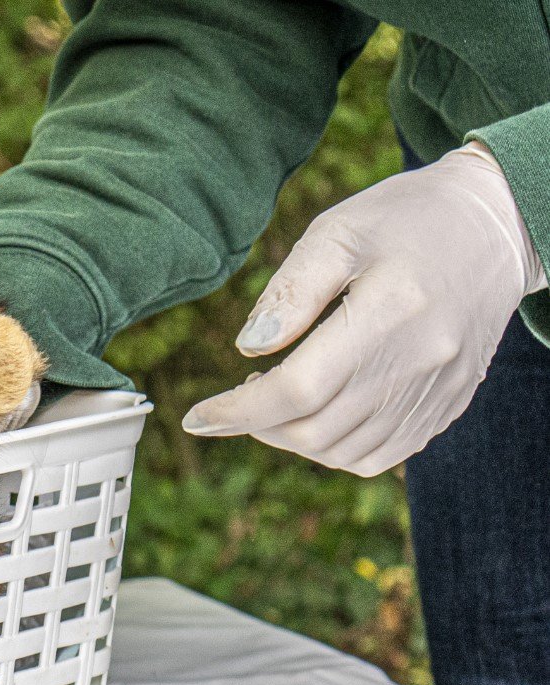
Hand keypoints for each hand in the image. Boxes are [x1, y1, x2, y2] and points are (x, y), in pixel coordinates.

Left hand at [182, 142, 546, 475]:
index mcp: (391, 312)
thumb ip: (290, 291)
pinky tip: (319, 414)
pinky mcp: (449, 405)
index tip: (197, 417)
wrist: (497, 227)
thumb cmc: (406, 220)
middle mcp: (421, 362)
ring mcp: (439, 391)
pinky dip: (334, 448)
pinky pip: (380, 456)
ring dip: (293, 439)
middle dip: (259, 426)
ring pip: (343, 453)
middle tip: (241, 396)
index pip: (299, 390)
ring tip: (276, 400)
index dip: (238, 412)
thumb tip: (248, 348)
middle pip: (316, 430)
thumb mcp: (339, 232)